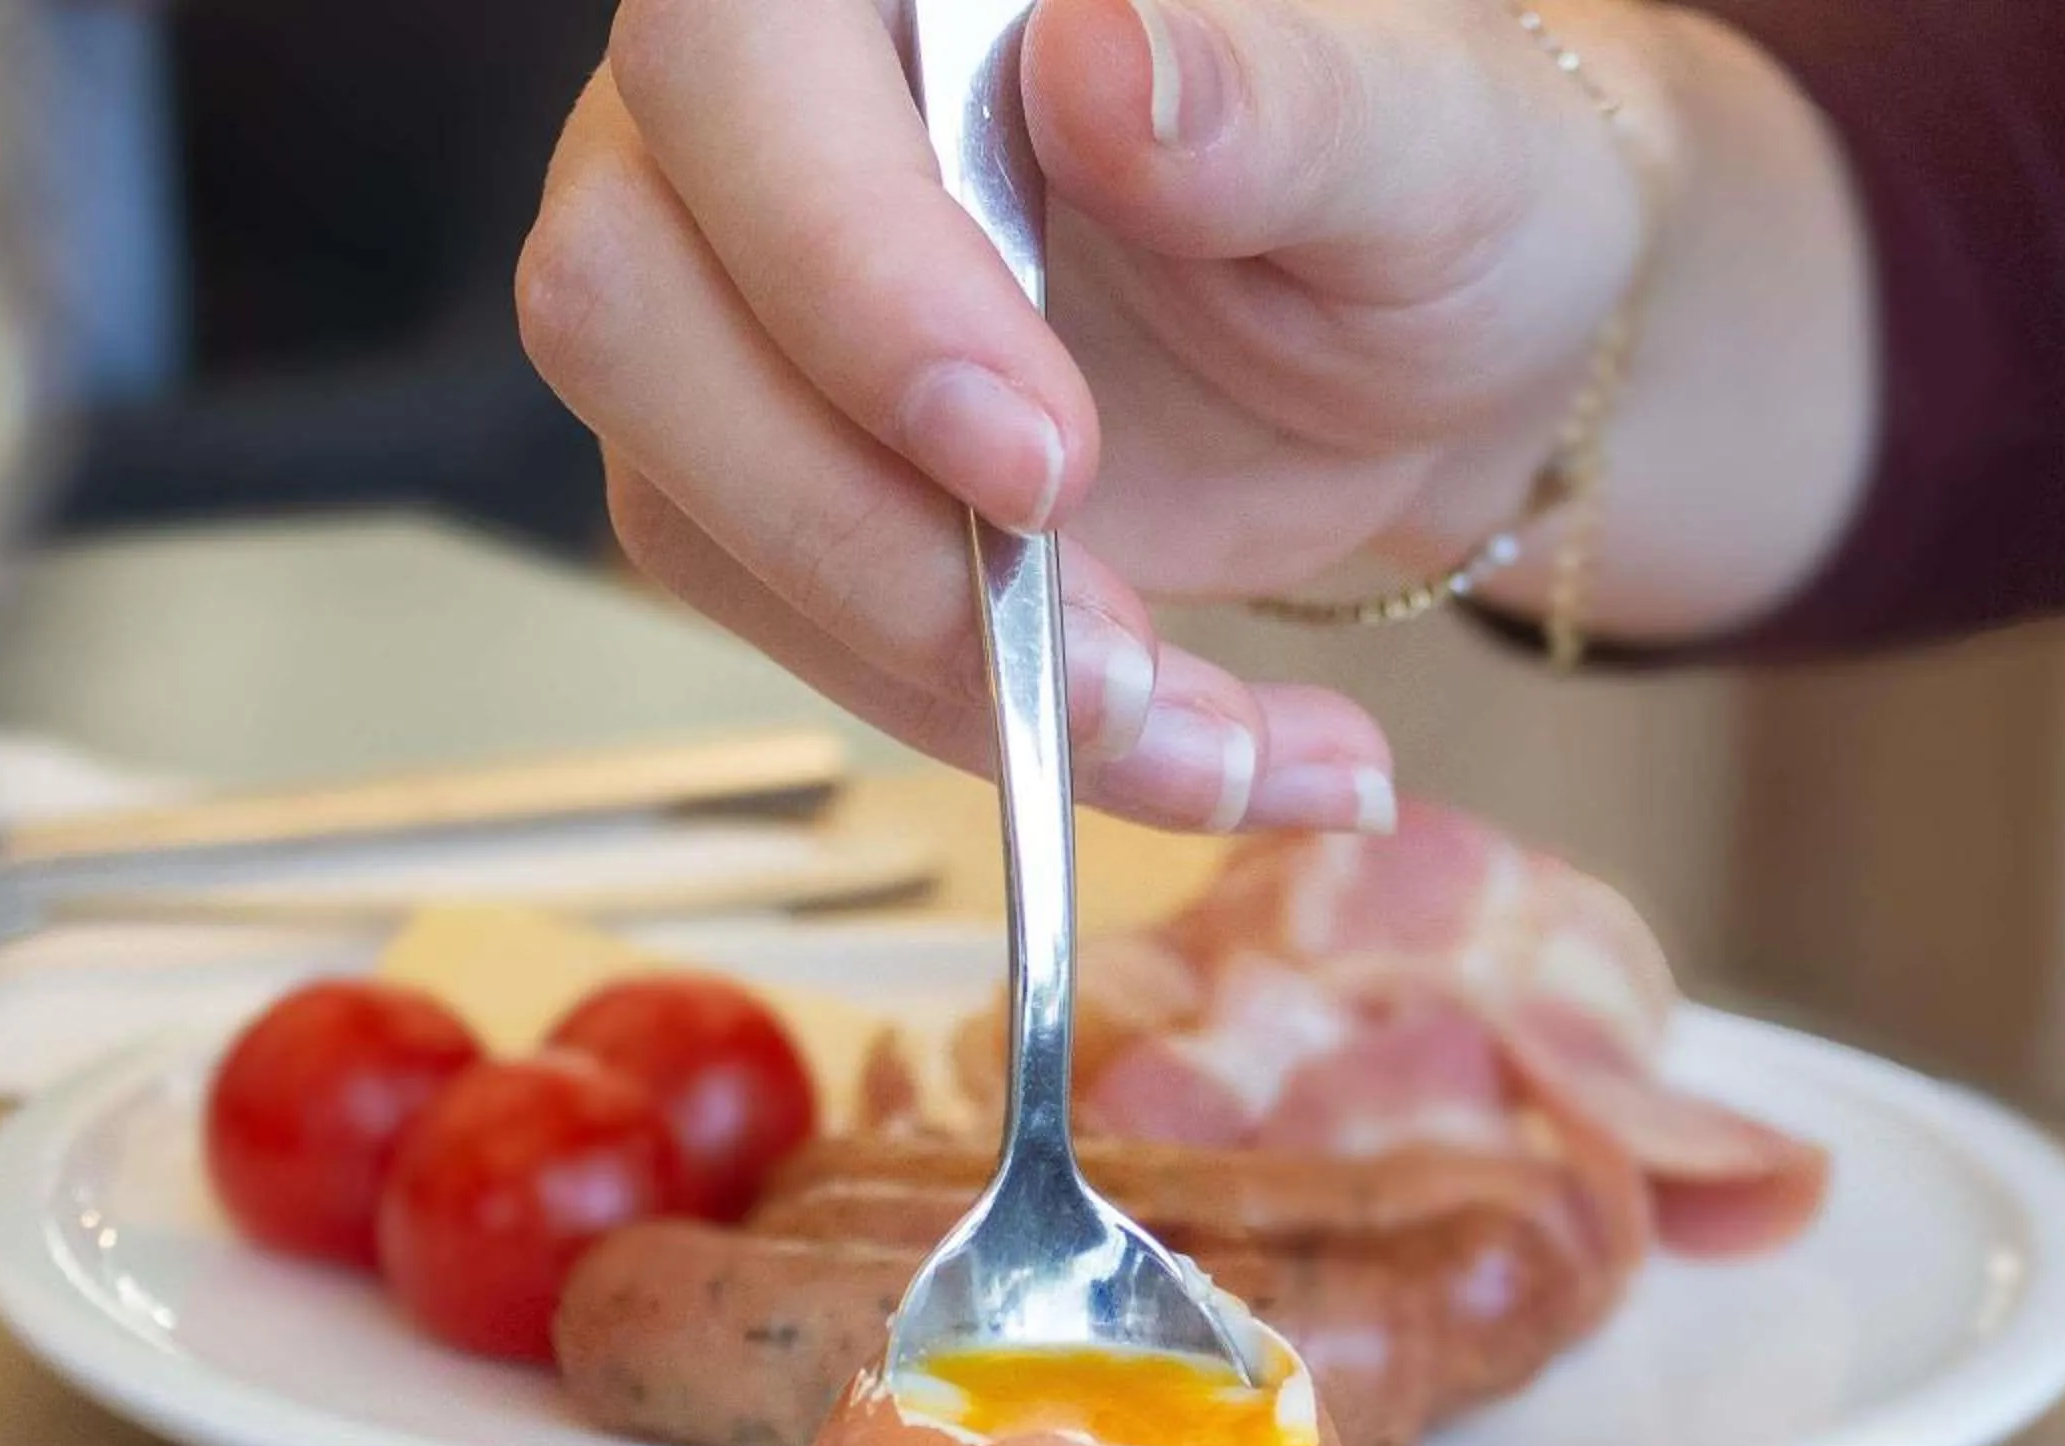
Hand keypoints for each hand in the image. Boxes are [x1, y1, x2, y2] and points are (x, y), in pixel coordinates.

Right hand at [521, 0, 1699, 832]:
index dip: (842, 267)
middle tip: (1111, 650)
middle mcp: (770, 114)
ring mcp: (747, 307)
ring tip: (1219, 739)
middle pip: (625, 298)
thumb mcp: (1425, 142)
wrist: (1439, 354)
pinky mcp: (785, 487)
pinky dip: (1001, 735)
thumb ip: (1271, 96)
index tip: (1040, 459)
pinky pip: (802, 636)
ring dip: (944, 673)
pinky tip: (1211, 755)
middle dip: (862, 528)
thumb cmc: (1439, 188)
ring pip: (688, 504)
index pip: (734, 55)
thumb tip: (1094, 59)